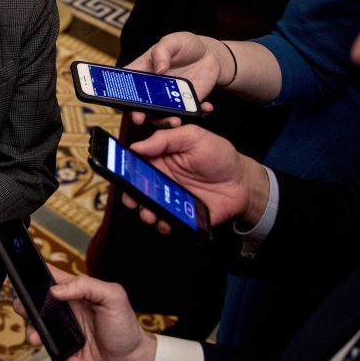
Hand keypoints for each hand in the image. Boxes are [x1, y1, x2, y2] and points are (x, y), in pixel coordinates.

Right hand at [17, 267, 155, 360]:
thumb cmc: (126, 328)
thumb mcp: (113, 298)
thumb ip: (87, 286)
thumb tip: (55, 290)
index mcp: (76, 294)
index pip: (50, 278)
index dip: (34, 276)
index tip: (24, 279)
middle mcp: (66, 313)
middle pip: (35, 305)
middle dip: (24, 308)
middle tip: (25, 311)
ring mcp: (64, 334)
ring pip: (37, 331)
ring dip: (35, 335)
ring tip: (39, 341)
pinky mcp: (65, 354)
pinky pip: (54, 356)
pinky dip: (66, 360)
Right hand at [125, 32, 229, 125]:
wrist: (209, 54)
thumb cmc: (185, 45)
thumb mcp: (173, 41)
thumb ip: (162, 51)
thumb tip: (159, 69)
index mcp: (142, 72)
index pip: (126, 85)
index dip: (120, 95)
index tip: (122, 102)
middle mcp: (152, 89)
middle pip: (139, 106)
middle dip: (138, 115)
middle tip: (140, 118)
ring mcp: (168, 99)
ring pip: (160, 116)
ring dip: (166, 121)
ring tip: (176, 121)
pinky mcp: (185, 104)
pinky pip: (187, 114)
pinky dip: (196, 114)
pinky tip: (205, 107)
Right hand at [125, 126, 268, 229]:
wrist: (242, 181)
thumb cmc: (218, 155)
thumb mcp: (193, 137)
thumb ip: (165, 139)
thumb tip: (136, 146)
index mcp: (159, 158)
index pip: (133, 163)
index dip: (122, 168)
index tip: (117, 173)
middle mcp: (160, 179)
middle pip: (135, 188)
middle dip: (129, 195)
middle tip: (132, 199)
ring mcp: (168, 198)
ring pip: (147, 207)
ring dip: (144, 212)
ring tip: (149, 213)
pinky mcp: (180, 214)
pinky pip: (165, 222)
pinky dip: (162, 224)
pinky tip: (166, 222)